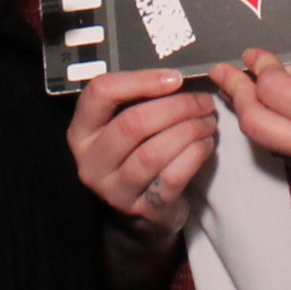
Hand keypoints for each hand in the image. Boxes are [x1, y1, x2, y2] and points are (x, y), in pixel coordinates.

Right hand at [67, 69, 218, 258]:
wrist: (140, 212)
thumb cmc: (136, 155)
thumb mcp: (123, 126)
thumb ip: (138, 101)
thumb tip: (175, 77)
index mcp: (82, 131)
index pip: (100, 93)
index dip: (140, 81)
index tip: (175, 78)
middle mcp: (91, 161)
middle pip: (133, 124)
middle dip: (176, 108)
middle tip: (203, 102)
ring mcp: (114, 189)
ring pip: (152, 153)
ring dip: (188, 131)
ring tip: (208, 122)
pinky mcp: (142, 208)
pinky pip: (171, 177)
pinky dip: (194, 156)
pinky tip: (205, 144)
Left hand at [212, 51, 290, 189]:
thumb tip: (255, 67)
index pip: (272, 92)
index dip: (257, 69)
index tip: (253, 56)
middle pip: (255, 126)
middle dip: (239, 96)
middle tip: (230, 75)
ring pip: (266, 143)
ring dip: (255, 116)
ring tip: (249, 90)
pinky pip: (287, 156)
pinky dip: (278, 133)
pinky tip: (281, 115)